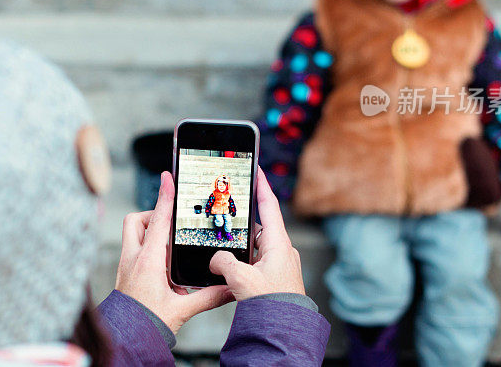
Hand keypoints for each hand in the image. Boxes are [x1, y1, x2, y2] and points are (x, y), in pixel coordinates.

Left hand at [115, 172, 231, 332]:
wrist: (128, 339)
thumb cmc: (147, 324)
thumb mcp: (182, 310)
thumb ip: (209, 297)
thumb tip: (230, 288)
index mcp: (147, 261)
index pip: (158, 220)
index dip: (164, 196)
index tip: (167, 178)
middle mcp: (134, 259)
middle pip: (137, 221)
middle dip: (152, 214)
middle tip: (170, 221)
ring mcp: (127, 266)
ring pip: (133, 234)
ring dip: (149, 232)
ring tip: (169, 243)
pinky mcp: (126, 275)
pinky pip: (135, 251)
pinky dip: (148, 249)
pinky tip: (163, 264)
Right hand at [209, 167, 305, 300]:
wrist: (283, 331)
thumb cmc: (272, 305)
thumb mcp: (241, 279)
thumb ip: (224, 262)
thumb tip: (216, 259)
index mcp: (279, 243)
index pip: (270, 205)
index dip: (261, 185)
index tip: (256, 170)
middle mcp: (282, 251)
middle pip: (259, 225)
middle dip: (242, 221)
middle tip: (227, 213)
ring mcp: (279, 265)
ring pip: (255, 246)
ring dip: (240, 245)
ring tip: (222, 246)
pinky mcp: (274, 279)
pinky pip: (256, 261)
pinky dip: (243, 260)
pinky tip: (230, 269)